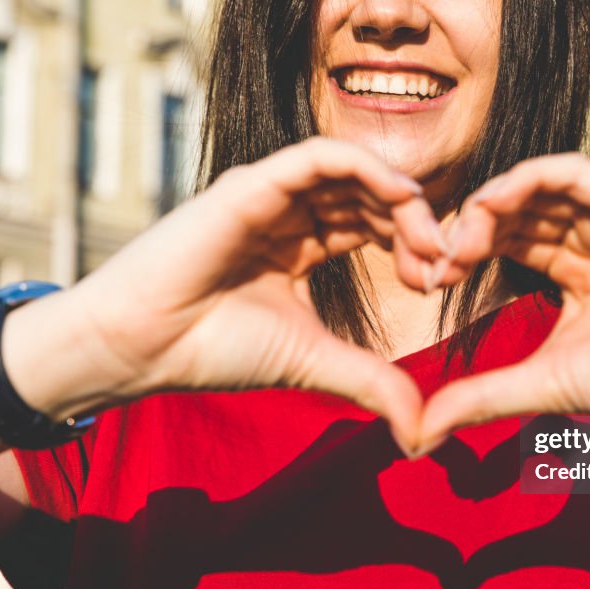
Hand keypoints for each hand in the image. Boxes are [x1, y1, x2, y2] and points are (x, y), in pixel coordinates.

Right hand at [55, 138, 448, 446]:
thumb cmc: (215, 351)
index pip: (370, 226)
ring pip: (354, 173)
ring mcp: (270, 196)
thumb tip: (421, 432)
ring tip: (429, 242)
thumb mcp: (315, 363)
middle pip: (369, 198)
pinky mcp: (253, 184)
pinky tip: (405, 198)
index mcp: (298, 247)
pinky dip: (370, 169)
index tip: (437, 285)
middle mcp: (286, 215)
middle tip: (444, 264)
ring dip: (402, 201)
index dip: (412, 247)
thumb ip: (372, 383)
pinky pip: (322, 156)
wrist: (145, 348)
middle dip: (416, 226)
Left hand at [420, 153, 589, 450]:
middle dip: (468, 229)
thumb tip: (420, 431)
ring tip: (462, 239)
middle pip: (514, 210)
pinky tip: (492, 206)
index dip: (464, 251)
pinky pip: (572, 171)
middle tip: (437, 260)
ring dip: (489, 203)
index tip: (432, 281)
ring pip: (536, 184)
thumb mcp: (543, 384)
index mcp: (573, 271)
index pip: (506, 240)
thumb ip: (482, 397)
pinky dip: (526, 178)